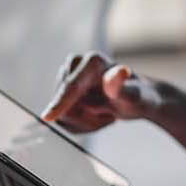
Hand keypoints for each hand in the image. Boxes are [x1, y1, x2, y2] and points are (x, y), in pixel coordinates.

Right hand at [42, 52, 164, 131]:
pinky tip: (95, 115)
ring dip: (85, 123)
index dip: (59, 103)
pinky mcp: (62, 90)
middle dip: (86, 119)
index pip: (71, 87)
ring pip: (62, 115)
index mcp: (92, 61)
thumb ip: (122, 86)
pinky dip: (80, 124)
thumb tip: (120, 72)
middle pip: (65, 106)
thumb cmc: (138, 95)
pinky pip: (62, 119)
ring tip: (104, 114)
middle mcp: (75, 64)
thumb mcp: (133, 95)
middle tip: (110, 116)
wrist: (136, 97)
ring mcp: (66, 77)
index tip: (47, 117)